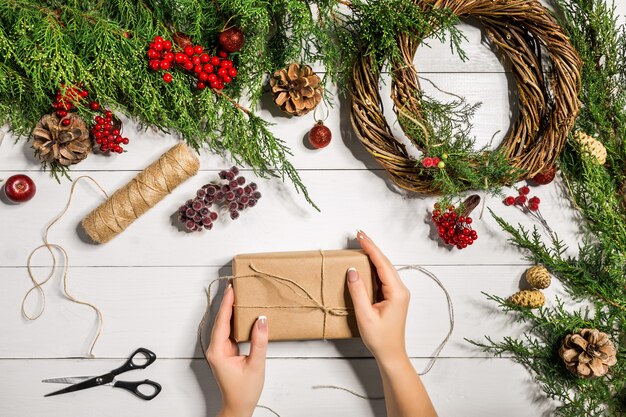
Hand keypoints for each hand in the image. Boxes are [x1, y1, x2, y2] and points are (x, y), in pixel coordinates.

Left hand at [206, 284, 268, 416]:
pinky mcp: (225, 352)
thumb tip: (261, 320)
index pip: (222, 321)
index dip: (227, 303)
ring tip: (238, 294)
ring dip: (230, 310)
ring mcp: (219, 350)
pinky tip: (241, 312)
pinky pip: (228, 332)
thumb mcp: (255, 365)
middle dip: (227, 302)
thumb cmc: (244, 391)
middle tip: (236, 285)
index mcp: (218, 351)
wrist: (238, 407)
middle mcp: (215, 349)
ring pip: (224, 325)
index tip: (232, 288)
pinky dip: (234, 320)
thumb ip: (259, 341)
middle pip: (221, 320)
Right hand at [347, 230, 410, 364]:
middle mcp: (400, 289)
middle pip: (385, 262)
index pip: (382, 264)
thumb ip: (358, 291)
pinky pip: (383, 276)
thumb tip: (352, 270)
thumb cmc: (380, 338)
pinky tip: (366, 262)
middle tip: (359, 234)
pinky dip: (374, 266)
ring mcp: (398, 293)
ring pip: (384, 268)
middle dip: (372, 247)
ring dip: (373, 256)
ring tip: (362, 243)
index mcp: (397, 292)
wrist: (391, 354)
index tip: (361, 235)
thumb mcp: (365, 315)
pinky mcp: (393, 297)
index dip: (371, 248)